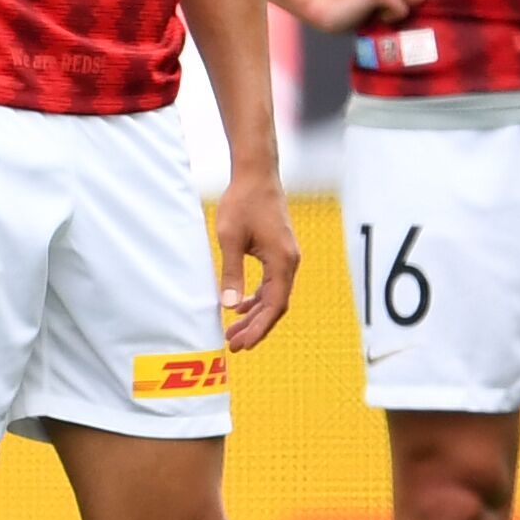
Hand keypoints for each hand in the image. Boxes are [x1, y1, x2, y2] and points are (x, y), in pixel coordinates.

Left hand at [213, 170, 299, 351]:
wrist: (256, 174)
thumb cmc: (243, 202)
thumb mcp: (229, 239)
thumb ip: (231, 273)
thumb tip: (230, 306)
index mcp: (282, 261)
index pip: (274, 305)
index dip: (259, 327)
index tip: (242, 344)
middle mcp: (290, 261)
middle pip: (276, 304)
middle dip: (255, 326)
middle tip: (234, 345)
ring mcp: (286, 257)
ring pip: (273, 295)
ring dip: (254, 313)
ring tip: (233, 330)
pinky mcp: (279, 251)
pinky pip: (271, 282)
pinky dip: (257, 297)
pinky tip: (240, 306)